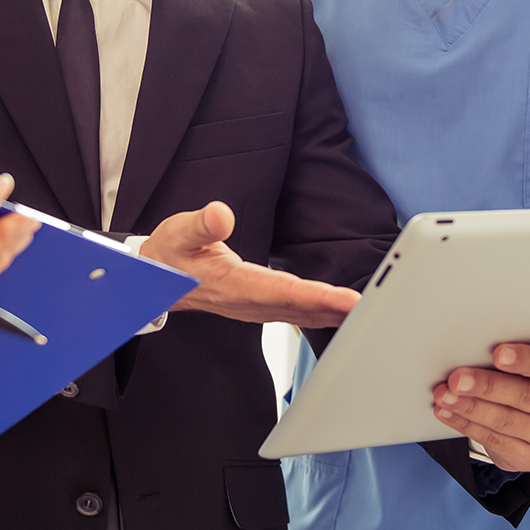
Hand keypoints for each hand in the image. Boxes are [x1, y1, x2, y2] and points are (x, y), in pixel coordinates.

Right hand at [139, 201, 360, 326]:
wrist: (155, 280)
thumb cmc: (170, 254)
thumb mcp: (179, 232)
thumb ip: (201, 224)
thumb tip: (221, 214)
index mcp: (234, 285)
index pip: (283, 292)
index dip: (317, 297)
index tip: (347, 300)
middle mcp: (249, 302)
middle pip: (301, 308)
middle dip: (337, 310)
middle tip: (373, 310)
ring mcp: (255, 307)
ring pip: (301, 314)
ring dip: (333, 315)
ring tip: (366, 313)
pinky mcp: (259, 305)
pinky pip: (296, 313)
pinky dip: (321, 313)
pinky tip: (338, 312)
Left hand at [431, 324, 529, 472]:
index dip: (526, 359)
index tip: (497, 353)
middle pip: (525, 396)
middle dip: (486, 386)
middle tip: (455, 377)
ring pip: (505, 421)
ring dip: (469, 406)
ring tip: (443, 393)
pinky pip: (494, 440)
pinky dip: (466, 424)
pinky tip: (447, 411)